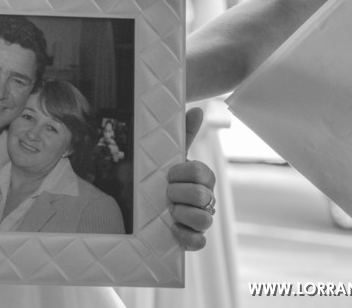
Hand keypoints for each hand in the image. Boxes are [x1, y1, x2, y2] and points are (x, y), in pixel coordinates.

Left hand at [168, 107, 216, 250]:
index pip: (201, 173)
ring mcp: (202, 220)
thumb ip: (184, 133)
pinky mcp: (194, 238)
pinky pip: (199, 242)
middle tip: (165, 192)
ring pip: (204, 219)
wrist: (145, 203)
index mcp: (203, 178)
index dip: (181, 173)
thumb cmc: (162, 176)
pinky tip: (172, 227)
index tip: (168, 173)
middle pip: (202, 196)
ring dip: (182, 213)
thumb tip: (196, 109)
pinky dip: (184, 235)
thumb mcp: (170, 155)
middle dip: (177, 193)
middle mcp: (207, 199)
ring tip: (169, 209)